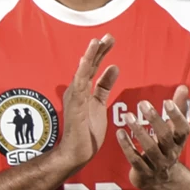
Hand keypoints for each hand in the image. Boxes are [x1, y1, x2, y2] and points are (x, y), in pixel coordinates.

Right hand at [58, 35, 119, 168]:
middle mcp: (77, 90)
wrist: (77, 152)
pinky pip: (78, 87)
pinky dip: (82, 73)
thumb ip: (104, 86)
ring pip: (82, 72)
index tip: (109, 39)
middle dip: (97, 50)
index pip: (93, 67)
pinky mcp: (74, 106)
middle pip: (88, 66)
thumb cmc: (87, 130)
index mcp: (84, 90)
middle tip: (108, 36)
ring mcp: (74, 97)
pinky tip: (87, 62)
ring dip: (89, 57)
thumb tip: (114, 67)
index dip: (100, 53)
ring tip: (96, 42)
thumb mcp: (100, 103)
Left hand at [117, 85, 189, 189]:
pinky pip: (135, 160)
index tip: (167, 101)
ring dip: (138, 131)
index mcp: (180, 141)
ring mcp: (157, 164)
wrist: (161, 180)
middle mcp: (171, 153)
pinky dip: (126, 147)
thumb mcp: (175, 130)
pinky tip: (119, 133)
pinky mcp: (143, 172)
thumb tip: (183, 87)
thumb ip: (179, 108)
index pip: (183, 129)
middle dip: (154, 120)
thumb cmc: (167, 147)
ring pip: (149, 148)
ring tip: (128, 116)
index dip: (177, 116)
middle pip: (165, 137)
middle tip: (143, 104)